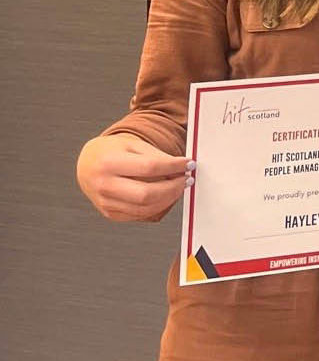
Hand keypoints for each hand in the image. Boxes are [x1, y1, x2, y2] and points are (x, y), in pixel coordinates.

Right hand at [76, 132, 192, 221]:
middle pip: (147, 194)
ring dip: (169, 198)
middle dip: (173, 188)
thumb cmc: (113, 152)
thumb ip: (157, 156)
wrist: (88, 164)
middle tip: (187, 179)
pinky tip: (165, 196)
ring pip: (145, 208)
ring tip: (179, 186)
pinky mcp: (110, 213)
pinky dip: (157, 206)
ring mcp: (105, 202)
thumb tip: (182, 168)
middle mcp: (104, 185)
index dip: (173, 166)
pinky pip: (139, 215)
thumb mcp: (134, 145)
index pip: (149, 167)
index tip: (189, 164)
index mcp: (109, 163)